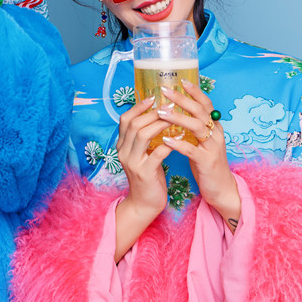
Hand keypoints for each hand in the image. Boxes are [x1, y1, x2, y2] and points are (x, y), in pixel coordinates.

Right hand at [112, 95, 172, 259]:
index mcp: (122, 145)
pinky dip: (168, 143)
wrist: (145, 204)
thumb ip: (145, 138)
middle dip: (152, 112)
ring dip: (160, 124)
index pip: (125, 119)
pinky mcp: (144, 173)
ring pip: (142, 135)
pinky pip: (156, 153)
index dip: (139, 107)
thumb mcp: (143, 154)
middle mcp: (123, 152)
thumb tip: (158, 115)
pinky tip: (179, 139)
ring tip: (174, 118)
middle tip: (168, 105)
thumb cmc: (149, 176)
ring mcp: (132, 162)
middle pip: (133, 124)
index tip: (154, 97)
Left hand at [157, 80, 240, 228]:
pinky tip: (165, 139)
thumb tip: (175, 111)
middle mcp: (216, 134)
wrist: (221, 188)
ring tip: (160, 113)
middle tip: (165, 91)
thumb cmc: (206, 163)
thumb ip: (192, 127)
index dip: (195, 92)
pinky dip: (178, 143)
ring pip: (196, 127)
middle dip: (182, 100)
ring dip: (178, 118)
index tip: (181, 81)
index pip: (206, 104)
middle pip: (200, 111)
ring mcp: (213, 147)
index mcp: (214, 127)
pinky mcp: (207, 162)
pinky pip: (192, 150)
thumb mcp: (201, 142)